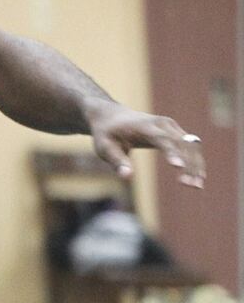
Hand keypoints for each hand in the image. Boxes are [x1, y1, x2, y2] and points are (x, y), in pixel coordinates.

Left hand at [86, 100, 206, 187]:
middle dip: (189, 163)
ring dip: (196, 164)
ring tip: (197, 186)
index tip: (178, 167)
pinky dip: (196, 161)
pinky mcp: (176, 133)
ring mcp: (172, 127)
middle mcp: (163, 124)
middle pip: (183, 143)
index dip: (172, 152)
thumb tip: (127, 177)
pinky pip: (191, 147)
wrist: (112, 116)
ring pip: (192, 145)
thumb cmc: (107, 133)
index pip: (163, 139)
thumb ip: (117, 161)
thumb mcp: (105, 147)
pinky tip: (198, 178)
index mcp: (145, 126)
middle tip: (191, 185)